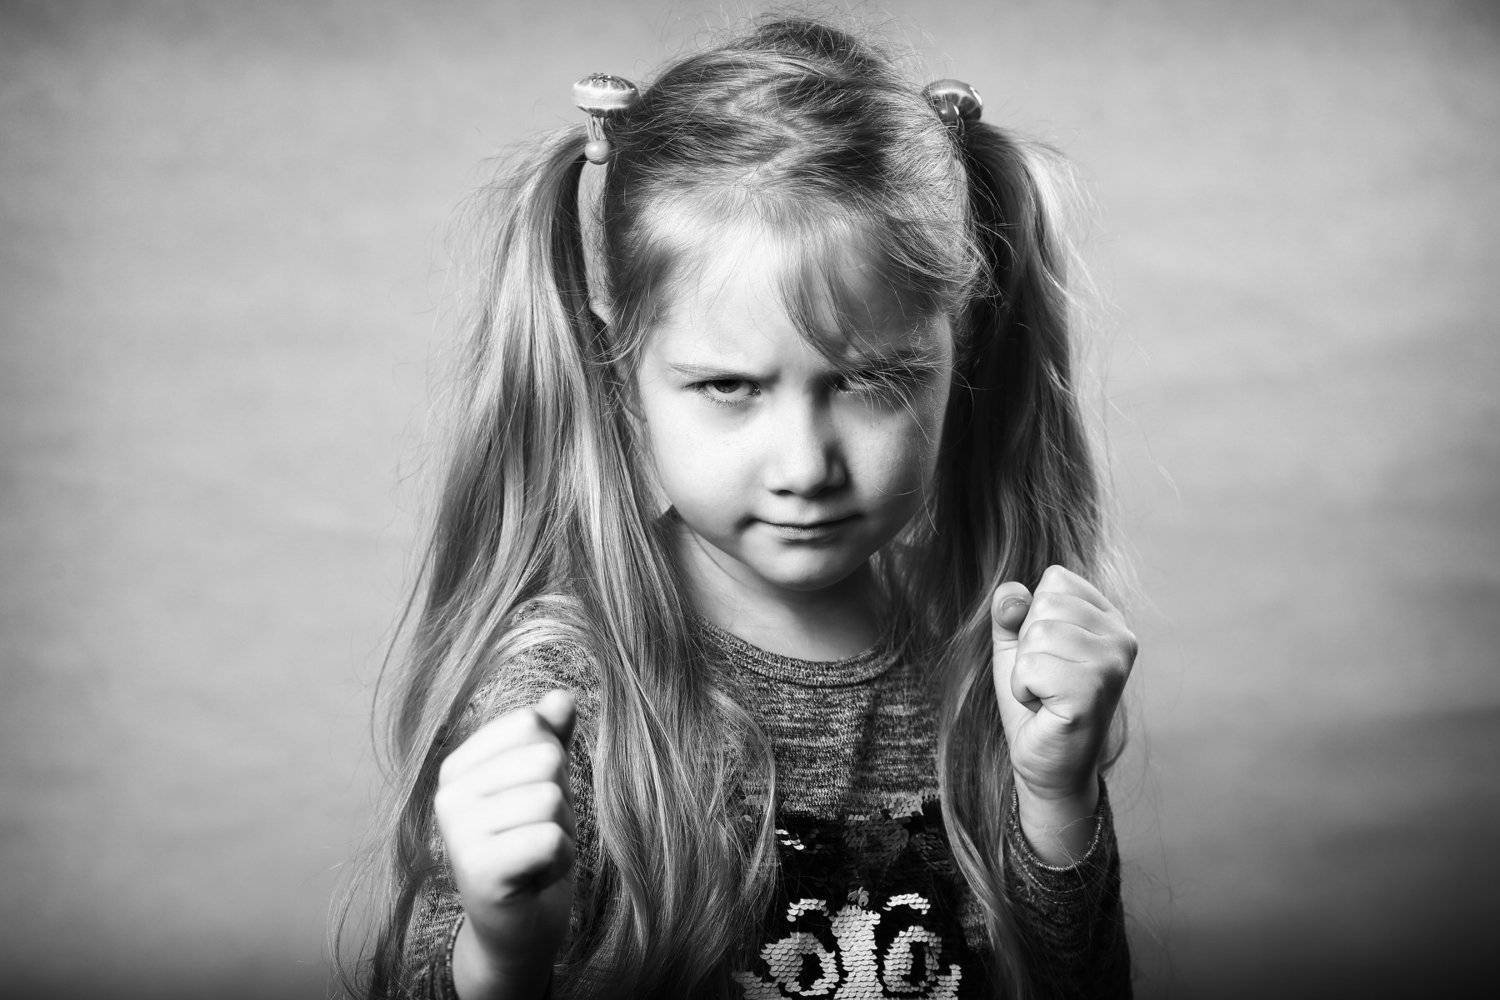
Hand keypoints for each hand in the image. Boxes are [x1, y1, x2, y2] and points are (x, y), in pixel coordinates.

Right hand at [435, 688, 578, 993]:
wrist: (519, 926)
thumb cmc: (531, 846)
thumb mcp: (543, 782)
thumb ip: (551, 736)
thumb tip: (562, 696)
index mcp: (458, 765)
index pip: (531, 723)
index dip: (551, 762)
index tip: (530, 802)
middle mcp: (448, 795)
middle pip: (545, 759)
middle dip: (559, 800)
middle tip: (535, 834)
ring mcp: (459, 834)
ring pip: (552, 799)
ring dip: (561, 831)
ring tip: (535, 856)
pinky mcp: (480, 872)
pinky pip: (552, 839)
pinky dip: (560, 860)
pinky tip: (537, 877)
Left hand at [991, 566, 1134, 826]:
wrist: (1047, 763)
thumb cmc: (1036, 701)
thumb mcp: (1016, 646)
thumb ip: (1010, 612)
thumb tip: (1011, 592)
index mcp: (1109, 618)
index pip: (1055, 580)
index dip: (1033, 616)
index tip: (1048, 653)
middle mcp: (1121, 637)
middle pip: (1045, 604)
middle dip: (1028, 645)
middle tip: (1045, 680)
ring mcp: (1112, 665)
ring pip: (1037, 634)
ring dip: (1025, 670)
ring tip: (1045, 694)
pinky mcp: (1093, 692)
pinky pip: (1032, 666)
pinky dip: (1024, 689)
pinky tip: (1045, 707)